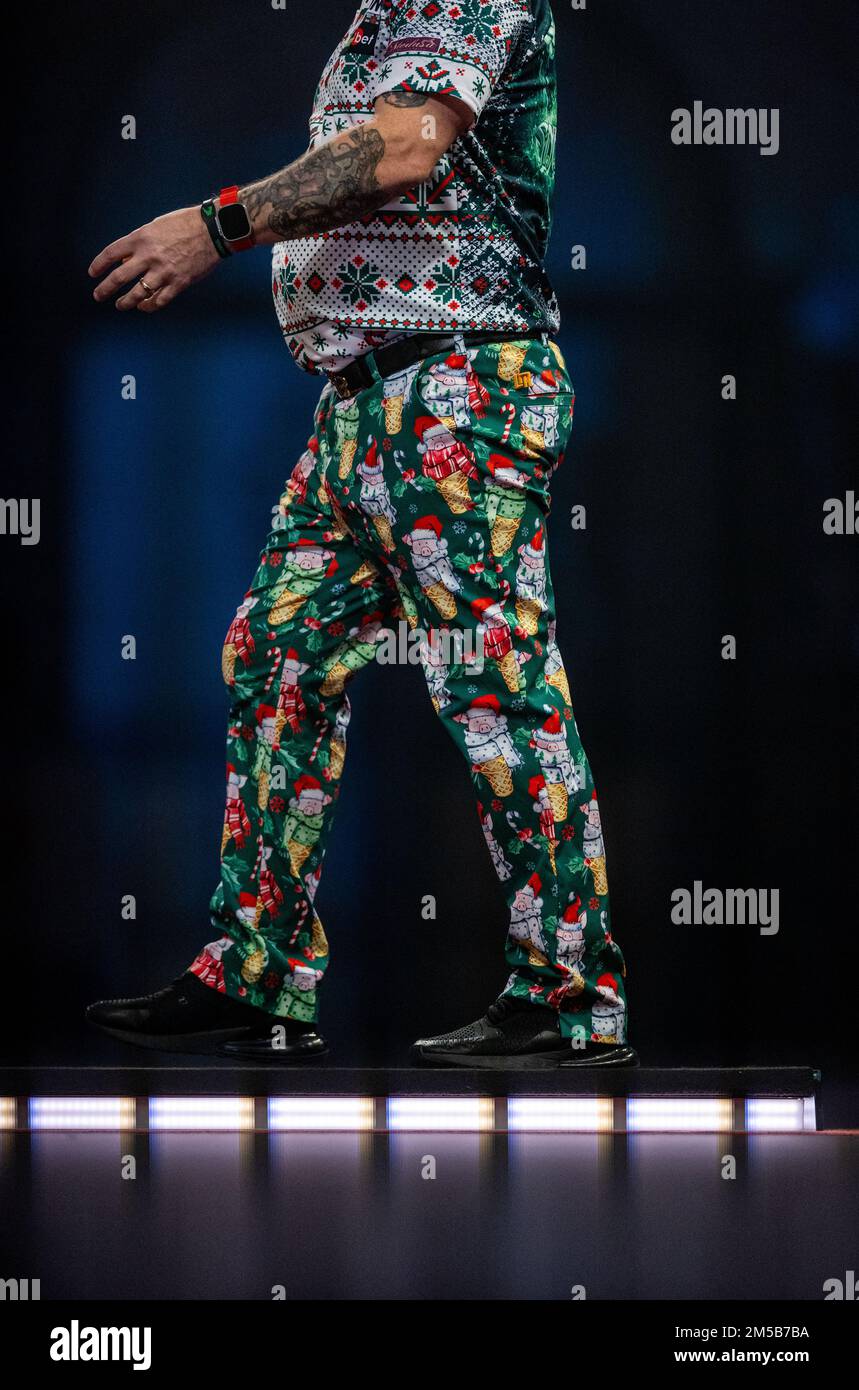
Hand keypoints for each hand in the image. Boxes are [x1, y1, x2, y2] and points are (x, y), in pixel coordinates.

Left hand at [89, 206, 221, 312]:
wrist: (212, 230)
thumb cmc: (184, 224)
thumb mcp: (156, 226)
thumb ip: (141, 243)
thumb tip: (128, 261)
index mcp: (141, 238)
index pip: (111, 253)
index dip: (98, 265)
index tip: (93, 273)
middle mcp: (149, 256)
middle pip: (119, 277)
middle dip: (105, 289)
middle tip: (98, 296)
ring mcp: (164, 272)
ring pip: (137, 294)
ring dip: (126, 302)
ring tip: (121, 305)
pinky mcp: (178, 283)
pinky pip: (159, 300)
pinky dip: (149, 306)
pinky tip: (144, 306)